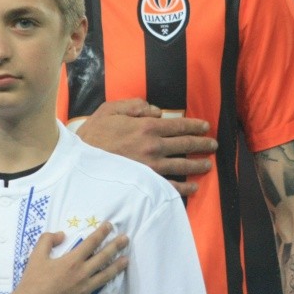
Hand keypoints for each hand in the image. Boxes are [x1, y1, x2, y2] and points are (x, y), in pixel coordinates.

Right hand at [2, 222, 128, 293]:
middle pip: (103, 257)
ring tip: (126, 260)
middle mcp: (82, 274)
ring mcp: (84, 290)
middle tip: (125, 239)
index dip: (102, 232)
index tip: (110, 226)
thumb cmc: (33, 281)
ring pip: (106, 276)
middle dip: (115, 246)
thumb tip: (61, 234)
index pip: (91, 242)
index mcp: (72, 260)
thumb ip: (48, 240)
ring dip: (117, 267)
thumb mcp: (36, 255)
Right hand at [75, 99, 216, 195]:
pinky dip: (183, 188)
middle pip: (184, 145)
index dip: (194, 125)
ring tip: (208, 165)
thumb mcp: (111, 108)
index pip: (178, 125)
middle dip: (201, 144)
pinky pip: (169, 186)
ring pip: (181, 166)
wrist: (80, 161)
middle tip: (213, 145)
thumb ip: (135, 105)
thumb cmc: (93, 133)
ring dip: (197, 165)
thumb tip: (156, 109)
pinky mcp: (145, 183)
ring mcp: (150, 167)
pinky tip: (193, 187)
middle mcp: (153, 146)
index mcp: (146, 127)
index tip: (205, 127)